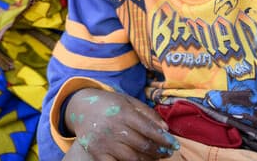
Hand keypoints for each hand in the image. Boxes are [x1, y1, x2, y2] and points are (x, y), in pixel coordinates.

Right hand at [63, 88, 177, 160]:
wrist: (81, 107)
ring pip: (133, 158)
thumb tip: (165, 128)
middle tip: (167, 152)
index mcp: (124, 112)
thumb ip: (147, 113)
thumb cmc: (109, 104)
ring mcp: (105, 142)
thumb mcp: (128, 101)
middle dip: (159, 151)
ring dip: (148, 160)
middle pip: (143, 145)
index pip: (149, 130)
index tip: (175, 144)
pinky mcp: (97, 153)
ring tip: (156, 158)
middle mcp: (114, 128)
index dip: (164, 139)